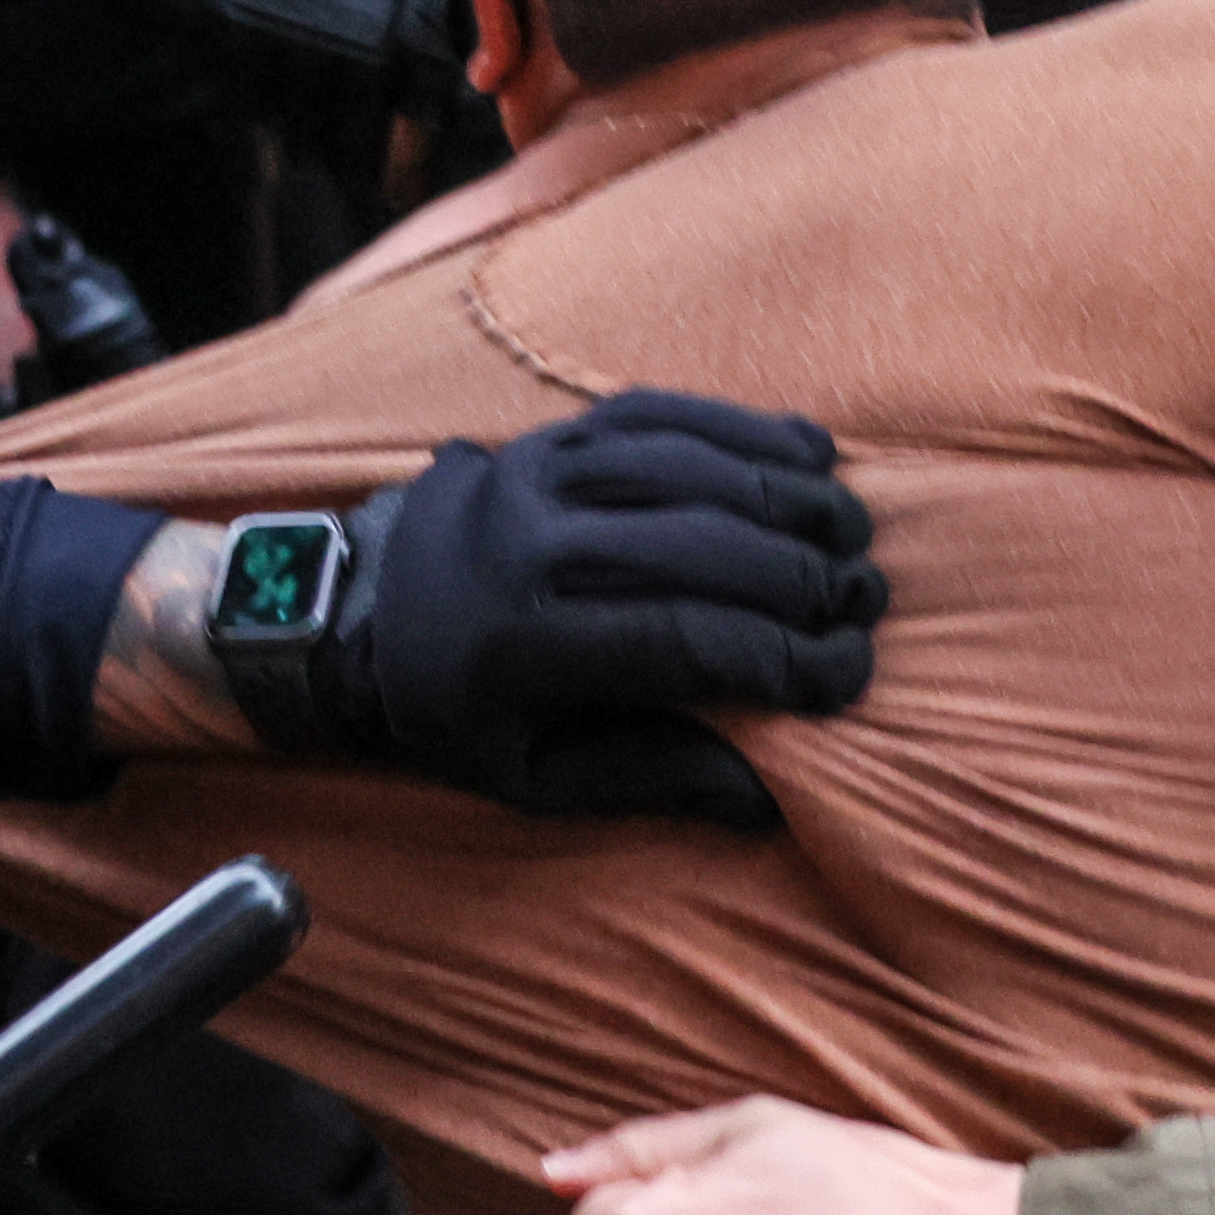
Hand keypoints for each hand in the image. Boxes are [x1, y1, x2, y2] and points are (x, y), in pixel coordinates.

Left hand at [309, 393, 884, 821]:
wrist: (346, 610)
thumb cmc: (450, 710)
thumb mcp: (528, 778)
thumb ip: (646, 780)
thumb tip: (766, 800)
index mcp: (525, 642)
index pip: (687, 639)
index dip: (783, 658)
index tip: (847, 678)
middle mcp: (533, 544)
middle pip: (705, 544)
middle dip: (806, 576)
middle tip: (867, 605)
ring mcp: (540, 474)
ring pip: (692, 467)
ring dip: (792, 495)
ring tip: (856, 534)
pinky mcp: (551, 434)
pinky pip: (660, 413)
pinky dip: (741, 427)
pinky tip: (807, 449)